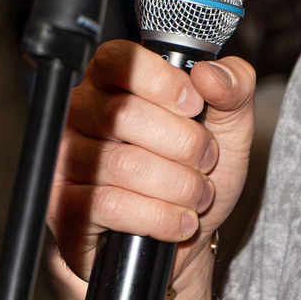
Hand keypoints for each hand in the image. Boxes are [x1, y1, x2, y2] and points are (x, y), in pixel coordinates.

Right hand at [51, 43, 258, 295]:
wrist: (181, 240)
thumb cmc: (194, 173)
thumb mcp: (229, 128)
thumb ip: (234, 89)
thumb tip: (211, 74)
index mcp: (112, 84)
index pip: (117, 60)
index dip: (161, 81)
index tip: (195, 106)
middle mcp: (79, 117)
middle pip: (123, 115)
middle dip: (184, 144)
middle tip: (205, 161)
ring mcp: (66, 162)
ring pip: (124, 164)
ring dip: (179, 185)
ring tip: (196, 195)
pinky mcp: (66, 208)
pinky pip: (112, 206)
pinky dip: (161, 217)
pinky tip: (179, 222)